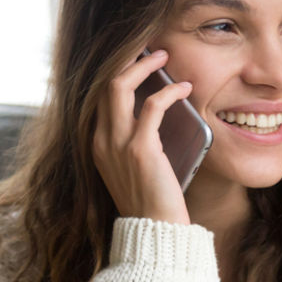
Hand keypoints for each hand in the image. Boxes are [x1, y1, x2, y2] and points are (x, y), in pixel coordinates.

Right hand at [93, 48, 192, 225]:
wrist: (155, 233)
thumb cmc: (151, 201)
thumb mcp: (132, 168)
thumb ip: (133, 142)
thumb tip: (153, 111)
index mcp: (97, 144)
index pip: (98, 96)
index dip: (116, 71)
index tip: (136, 58)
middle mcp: (100, 141)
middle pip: (102, 83)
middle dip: (126, 59)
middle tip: (150, 49)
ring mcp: (117, 145)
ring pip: (119, 85)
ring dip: (144, 64)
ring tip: (165, 56)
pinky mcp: (140, 150)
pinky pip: (153, 106)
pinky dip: (170, 92)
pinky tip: (185, 89)